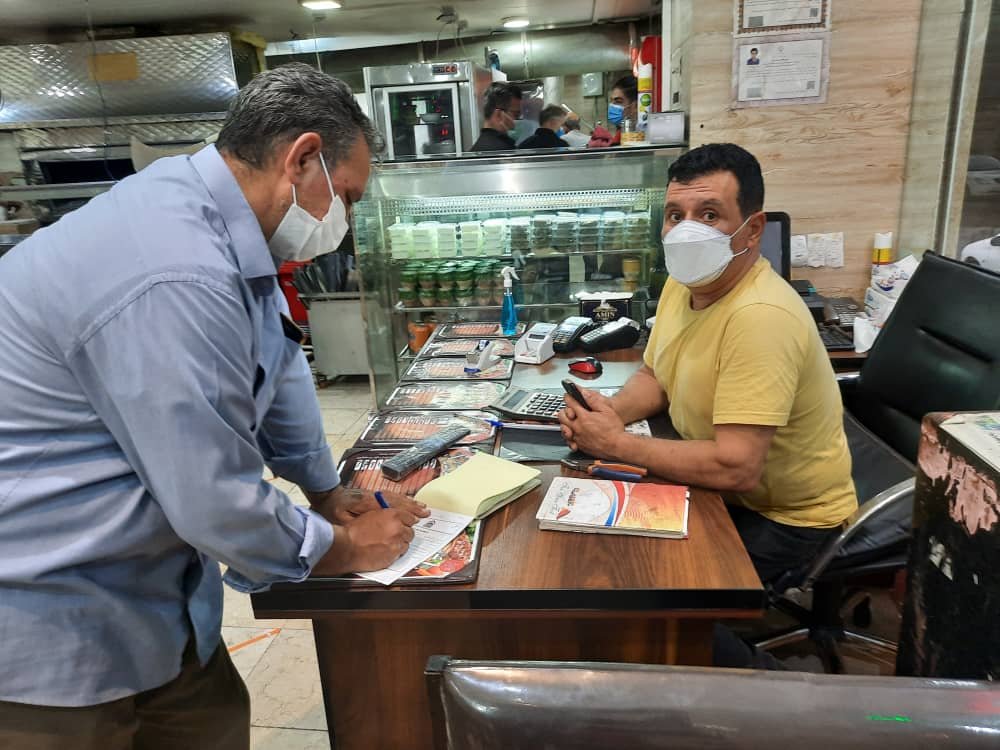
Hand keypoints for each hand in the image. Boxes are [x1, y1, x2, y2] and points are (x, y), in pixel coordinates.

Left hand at [308, 486, 428, 525]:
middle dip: (412, 507)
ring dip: (409, 502)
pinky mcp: (372, 494)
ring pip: (395, 497)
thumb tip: (372, 526)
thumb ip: (357, 523)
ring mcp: (373, 494)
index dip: (405, 511)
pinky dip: (401, 499)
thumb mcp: (340, 520)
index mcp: (366, 502)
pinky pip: (390, 496)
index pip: (390, 506)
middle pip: (396, 500)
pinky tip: (408, 502)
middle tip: (426, 512)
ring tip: (422, 507)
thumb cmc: (331, 510)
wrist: (324, 494)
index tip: (417, 517)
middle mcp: (373, 496)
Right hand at [317, 507, 420, 574]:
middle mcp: (397, 527)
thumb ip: (386, 516)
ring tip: (387, 544)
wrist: (348, 547)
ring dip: (400, 544)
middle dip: (404, 533)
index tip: (407, 524)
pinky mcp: (394, 554)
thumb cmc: (355, 532)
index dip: (408, 522)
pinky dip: (396, 553)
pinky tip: (385, 551)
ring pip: (407, 543)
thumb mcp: (371, 515)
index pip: (410, 517)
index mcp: (392, 515)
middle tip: (394, 536)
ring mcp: (397, 542)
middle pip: (410, 531)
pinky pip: (401, 553)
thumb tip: (395, 518)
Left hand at [557, 388, 625, 459]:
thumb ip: (593, 401)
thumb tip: (584, 393)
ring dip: (565, 423)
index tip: (568, 396)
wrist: (617, 447)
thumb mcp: (607, 410)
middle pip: (562, 416)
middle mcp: (578, 427)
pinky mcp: (579, 446)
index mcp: (584, 417)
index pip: (571, 403)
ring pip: (563, 428)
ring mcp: (577, 437)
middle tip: (569, 409)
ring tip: (570, 420)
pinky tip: (573, 434)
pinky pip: (568, 440)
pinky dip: (569, 436)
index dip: (568, 397)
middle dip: (564, 411)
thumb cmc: (614, 430)